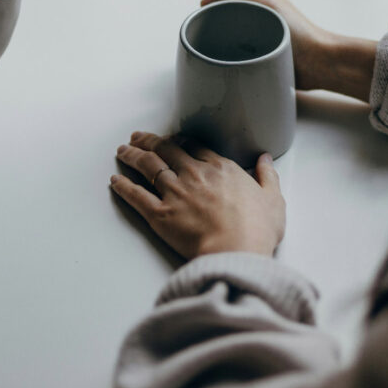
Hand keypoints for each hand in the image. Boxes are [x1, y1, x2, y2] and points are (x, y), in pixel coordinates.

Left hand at [111, 132, 284, 259]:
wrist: (237, 251)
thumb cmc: (257, 229)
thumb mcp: (273, 199)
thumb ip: (267, 176)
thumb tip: (265, 159)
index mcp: (220, 168)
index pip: (193, 146)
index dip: (179, 140)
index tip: (171, 138)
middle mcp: (194, 174)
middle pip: (166, 150)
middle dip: (150, 141)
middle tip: (138, 136)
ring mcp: (175, 193)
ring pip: (148, 166)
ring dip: (133, 156)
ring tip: (123, 150)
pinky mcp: (160, 215)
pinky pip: (136, 196)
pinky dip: (123, 186)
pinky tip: (115, 180)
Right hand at [202, 0, 376, 102]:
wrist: (318, 63)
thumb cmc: (297, 32)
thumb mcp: (266, 2)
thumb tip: (207, 1)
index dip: (212, 9)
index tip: (209, 24)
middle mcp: (257, 10)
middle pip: (223, 16)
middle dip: (216, 28)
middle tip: (216, 42)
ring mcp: (258, 31)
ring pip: (228, 35)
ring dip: (224, 44)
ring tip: (226, 54)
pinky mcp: (260, 51)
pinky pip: (238, 52)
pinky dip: (233, 56)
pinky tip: (232, 63)